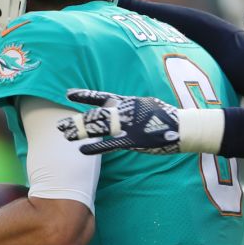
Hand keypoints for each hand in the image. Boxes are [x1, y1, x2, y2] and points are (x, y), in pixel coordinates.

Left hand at [57, 89, 181, 154]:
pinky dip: (95, 147)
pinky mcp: (134, 139)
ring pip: (99, 127)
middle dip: (76, 121)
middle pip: (95, 115)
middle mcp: (125, 111)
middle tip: (60, 126)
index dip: (85, 95)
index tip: (68, 94)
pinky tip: (82, 150)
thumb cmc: (167, 118)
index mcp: (128, 102)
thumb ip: (131, 107)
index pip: (102, 97)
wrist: (183, 127)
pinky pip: (110, 144)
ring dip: (81, 131)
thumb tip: (119, 108)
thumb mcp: (147, 105)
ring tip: (65, 135)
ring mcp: (128, 125)